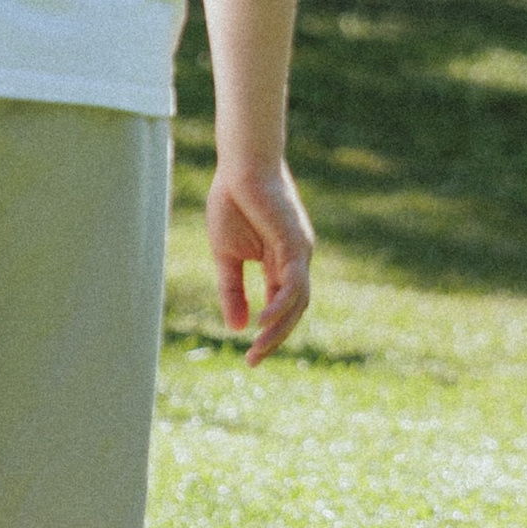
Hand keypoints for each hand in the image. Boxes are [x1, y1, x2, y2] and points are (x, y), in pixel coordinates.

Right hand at [206, 157, 313, 365]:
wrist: (240, 166)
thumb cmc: (233, 202)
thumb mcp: (226, 255)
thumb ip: (232, 289)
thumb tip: (235, 327)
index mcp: (280, 264)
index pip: (281, 307)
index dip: (268, 333)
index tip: (249, 356)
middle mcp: (296, 262)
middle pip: (293, 311)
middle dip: (274, 339)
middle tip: (252, 361)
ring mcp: (299, 253)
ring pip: (298, 302)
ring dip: (279, 329)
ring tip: (257, 348)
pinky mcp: (296, 244)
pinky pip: (294, 284)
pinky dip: (280, 305)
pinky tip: (263, 322)